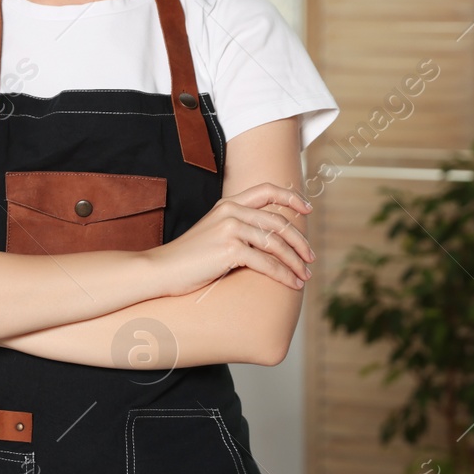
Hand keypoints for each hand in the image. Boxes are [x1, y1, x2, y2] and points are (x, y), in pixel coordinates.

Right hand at [146, 182, 313, 294]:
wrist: (161, 270)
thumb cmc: (188, 258)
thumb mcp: (213, 233)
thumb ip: (237, 228)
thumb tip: (268, 239)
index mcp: (227, 204)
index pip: (267, 190)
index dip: (291, 197)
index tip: (307, 208)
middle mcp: (230, 212)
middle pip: (278, 221)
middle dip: (300, 241)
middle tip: (311, 258)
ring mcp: (230, 229)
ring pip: (276, 243)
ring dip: (296, 261)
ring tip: (305, 276)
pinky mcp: (229, 250)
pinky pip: (267, 263)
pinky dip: (284, 274)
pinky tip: (292, 283)